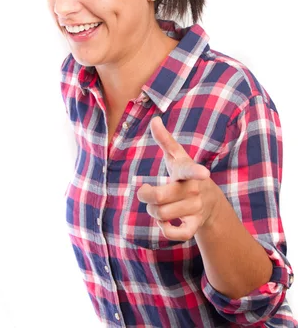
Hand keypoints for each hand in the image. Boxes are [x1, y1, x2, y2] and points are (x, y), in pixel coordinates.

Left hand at [136, 116, 221, 240]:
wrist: (209, 202)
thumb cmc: (185, 175)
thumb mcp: (176, 156)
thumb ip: (165, 139)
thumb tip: (155, 120)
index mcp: (188, 171)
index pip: (191, 170)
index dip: (196, 172)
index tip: (204, 173)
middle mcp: (194, 191)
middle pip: (158, 197)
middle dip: (145, 195)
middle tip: (145, 192)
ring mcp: (195, 209)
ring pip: (161, 214)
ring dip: (152, 212)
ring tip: (156, 206)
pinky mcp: (194, 226)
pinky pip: (175, 235)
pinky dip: (165, 230)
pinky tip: (164, 222)